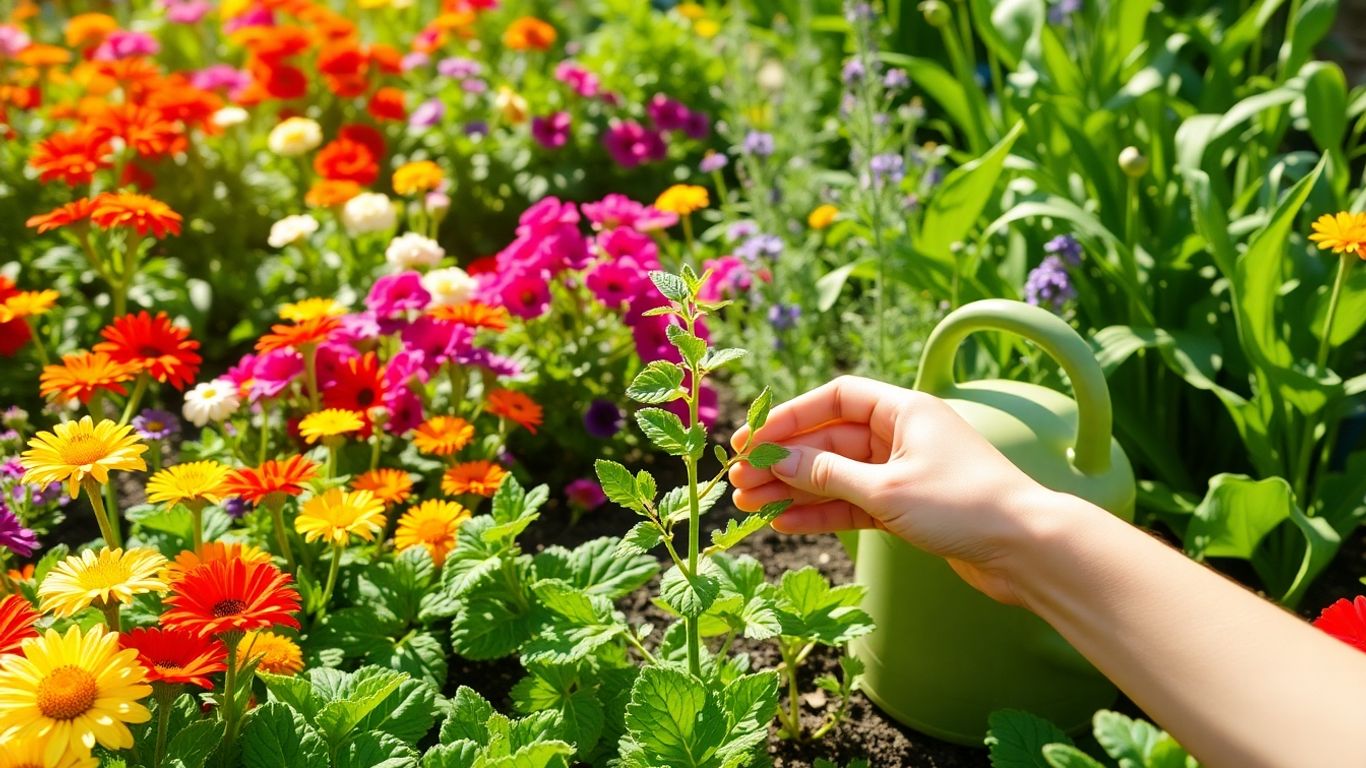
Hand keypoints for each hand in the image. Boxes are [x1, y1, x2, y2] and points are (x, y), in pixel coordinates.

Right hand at [729, 376, 1058, 603]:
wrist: (1026, 551)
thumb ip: (827, 474)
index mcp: (904, 410)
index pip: (835, 398)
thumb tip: (774, 458)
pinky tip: (784, 523)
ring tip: (748, 505)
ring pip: (836, 475)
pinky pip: (851, 504)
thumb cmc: (963, 506)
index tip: (751, 438)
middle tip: (738, 479)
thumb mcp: (886, 488)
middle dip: (783, 459)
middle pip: (829, 439)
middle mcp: (902, 435)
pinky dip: (820, 513)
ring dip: (793, 489)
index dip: (790, 416)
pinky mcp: (906, 508)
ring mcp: (903, 472)